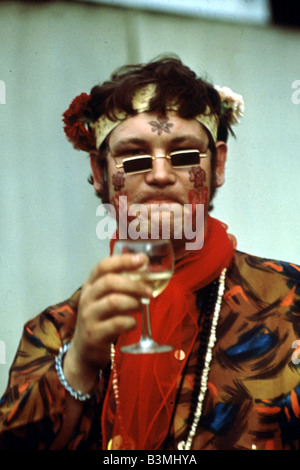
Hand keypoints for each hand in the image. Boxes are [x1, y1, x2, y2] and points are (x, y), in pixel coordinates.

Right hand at [63, 253, 151, 392]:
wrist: (85, 351)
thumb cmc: (101, 319)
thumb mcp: (104, 298)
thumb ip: (120, 285)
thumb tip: (146, 269)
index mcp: (90, 285)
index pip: (103, 266)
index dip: (123, 260)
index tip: (142, 260)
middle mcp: (87, 298)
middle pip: (109, 282)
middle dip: (133, 285)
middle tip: (149, 291)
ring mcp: (88, 316)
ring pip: (113, 302)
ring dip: (133, 303)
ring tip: (141, 307)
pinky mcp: (94, 334)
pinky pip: (116, 324)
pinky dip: (131, 322)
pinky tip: (134, 323)